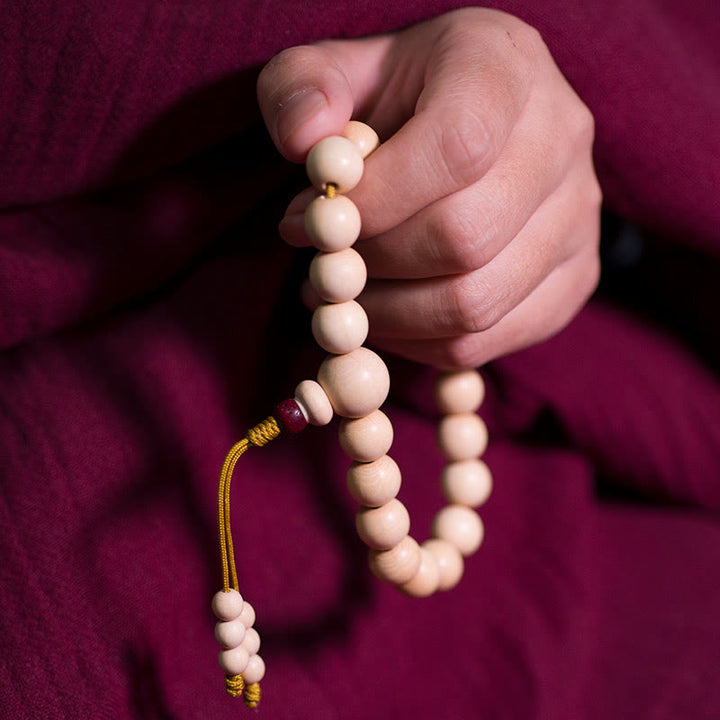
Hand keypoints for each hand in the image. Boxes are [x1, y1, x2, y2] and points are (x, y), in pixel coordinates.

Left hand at [257, 7, 600, 368]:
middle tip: (324, 266)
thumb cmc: (396, 100)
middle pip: (466, 237)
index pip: (457, 146)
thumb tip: (305, 143)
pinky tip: (386, 316)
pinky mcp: (576, 275)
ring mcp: (580, 214)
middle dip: (375, 264)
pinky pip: (490, 340)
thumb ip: (302, 90)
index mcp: (504, 67)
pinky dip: (421, 344)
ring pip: (477, 302)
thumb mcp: (334, 72)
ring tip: (344, 296)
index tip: (317, 221)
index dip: (379, 200)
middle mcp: (561, 138)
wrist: (468, 122)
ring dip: (391, 314)